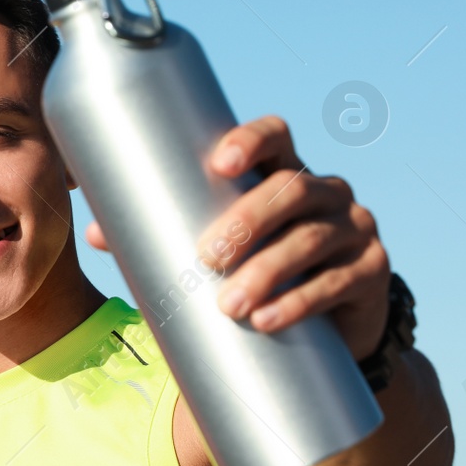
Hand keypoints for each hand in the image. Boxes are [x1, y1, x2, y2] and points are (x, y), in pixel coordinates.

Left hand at [83, 116, 388, 358]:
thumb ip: (159, 235)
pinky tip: (267, 320)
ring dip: (268, 270)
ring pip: (313, 239)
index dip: (251, 140)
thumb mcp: (215, 250)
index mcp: (284, 173)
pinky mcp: (372, 273)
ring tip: (230, 305)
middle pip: (292, 188)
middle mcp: (326, 192)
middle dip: (248, 221)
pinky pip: (338, 283)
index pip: (277, 135)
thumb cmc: (253, 272)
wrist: (323, 330)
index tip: (218, 162)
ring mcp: (355, 229)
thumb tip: (93, 233)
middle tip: (207, 257)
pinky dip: (299, 302)